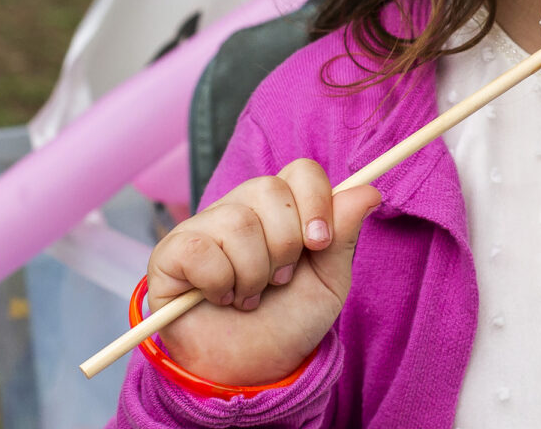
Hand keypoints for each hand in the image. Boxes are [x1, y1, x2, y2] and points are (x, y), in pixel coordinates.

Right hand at [146, 158, 380, 385]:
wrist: (253, 370)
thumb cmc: (290, 321)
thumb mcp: (329, 280)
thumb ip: (344, 234)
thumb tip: (370, 190)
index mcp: (282, 208)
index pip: (301, 171)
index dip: (315, 203)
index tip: (319, 244)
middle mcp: (241, 207)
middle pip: (269, 189)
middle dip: (285, 246)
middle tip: (280, 280)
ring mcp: (203, 227)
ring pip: (237, 222)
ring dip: (253, 274)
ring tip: (250, 296)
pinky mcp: (171, 253)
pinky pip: (199, 248)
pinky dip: (217, 282)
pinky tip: (219, 298)